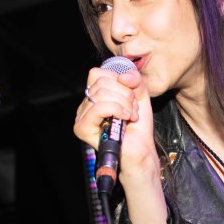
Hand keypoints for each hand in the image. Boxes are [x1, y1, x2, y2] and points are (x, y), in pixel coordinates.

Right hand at [73, 65, 158, 184]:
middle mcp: (85, 105)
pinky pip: (99, 107)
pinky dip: (116, 109)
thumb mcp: (140, 95)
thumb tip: (123, 76)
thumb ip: (134, 79)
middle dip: (125, 94)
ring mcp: (82, 117)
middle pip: (101, 82)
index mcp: (95, 96)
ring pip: (101, 94)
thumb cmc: (138, 126)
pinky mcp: (82, 128)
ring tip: (130, 116)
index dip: (118, 80)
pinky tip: (125, 118)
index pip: (98, 73)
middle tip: (132, 109)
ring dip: (124, 103)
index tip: (131, 96)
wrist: (141, 150)